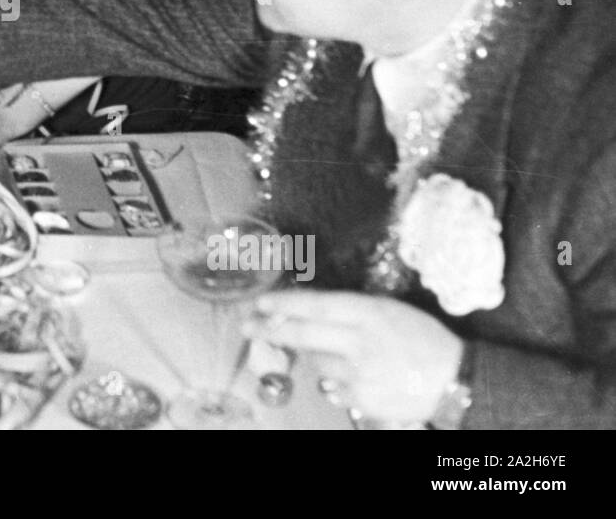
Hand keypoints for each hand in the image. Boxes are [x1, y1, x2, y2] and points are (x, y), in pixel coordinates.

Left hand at [244, 290, 463, 422]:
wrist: (454, 378)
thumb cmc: (420, 338)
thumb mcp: (388, 310)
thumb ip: (348, 311)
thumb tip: (306, 310)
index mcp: (369, 312)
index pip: (315, 306)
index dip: (283, 304)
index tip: (260, 302)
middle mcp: (360, 341)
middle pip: (303, 334)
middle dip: (270, 329)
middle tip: (248, 326)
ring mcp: (359, 374)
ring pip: (316, 363)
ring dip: (317, 358)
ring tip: (342, 355)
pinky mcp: (361, 399)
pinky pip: (333, 388)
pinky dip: (336, 382)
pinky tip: (358, 377)